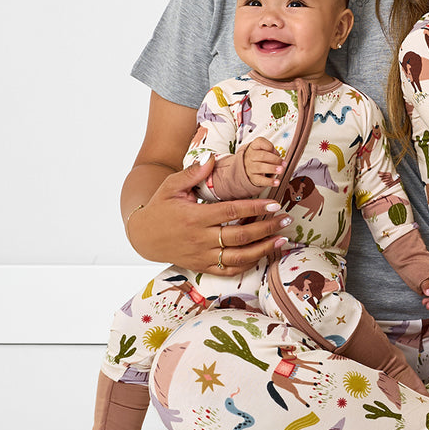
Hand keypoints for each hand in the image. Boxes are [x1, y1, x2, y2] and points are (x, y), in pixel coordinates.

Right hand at [126, 158, 290, 276]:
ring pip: (238, 257)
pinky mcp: (202, 266)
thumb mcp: (171, 186)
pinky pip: (229, 270)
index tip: (274, 204)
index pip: (231, 211)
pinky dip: (248, 265)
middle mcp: (200, 239)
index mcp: (195, 217)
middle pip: (240, 236)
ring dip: (263, 249)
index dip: (254, 208)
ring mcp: (202, 255)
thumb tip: (212, 159)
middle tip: (285, 219)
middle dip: (266, 228)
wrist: (144, 237)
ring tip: (281, 239)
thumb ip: (192, 173)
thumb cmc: (160, 207)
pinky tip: (262, 255)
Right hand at [240, 137, 285, 187]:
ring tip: (281, 170)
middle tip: (283, 163)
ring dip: (272, 168)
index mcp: (254, 146)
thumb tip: (278, 157)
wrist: (247, 167)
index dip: (269, 146)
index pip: (260, 142)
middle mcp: (250, 156)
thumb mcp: (264, 149)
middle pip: (262, 156)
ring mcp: (251, 168)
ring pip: (260, 167)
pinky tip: (277, 182)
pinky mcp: (253, 178)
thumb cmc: (259, 156)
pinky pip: (261, 180)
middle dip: (274, 159)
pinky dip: (269, 182)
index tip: (275, 151)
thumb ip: (272, 151)